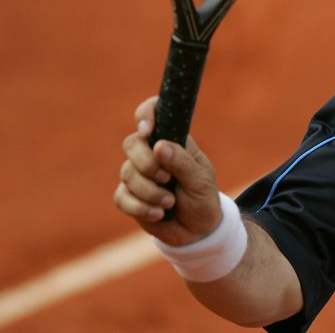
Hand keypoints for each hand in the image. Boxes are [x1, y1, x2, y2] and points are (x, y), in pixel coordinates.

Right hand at [114, 96, 222, 246]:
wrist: (198, 231)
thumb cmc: (203, 198)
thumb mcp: (201, 179)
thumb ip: (182, 162)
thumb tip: (159, 145)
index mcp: (173, 140)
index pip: (153, 113)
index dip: (145, 114)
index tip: (147, 129)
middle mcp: (152, 153)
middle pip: (132, 143)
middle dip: (146, 163)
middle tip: (166, 178)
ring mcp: (138, 175)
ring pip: (126, 173)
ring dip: (150, 191)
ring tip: (170, 202)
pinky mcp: (129, 196)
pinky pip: (121, 197)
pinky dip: (140, 207)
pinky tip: (159, 214)